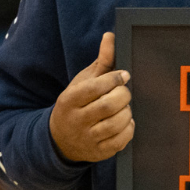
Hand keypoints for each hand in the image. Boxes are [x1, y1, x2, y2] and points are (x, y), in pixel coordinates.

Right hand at [50, 32, 133, 163]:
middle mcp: (76, 121)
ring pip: (116, 124)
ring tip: (123, 107)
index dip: (114, 79)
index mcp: (70, 100)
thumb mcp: (83, 82)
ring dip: (127, 112)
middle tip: (124, 92)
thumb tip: (110, 36)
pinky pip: (121, 141)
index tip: (124, 76)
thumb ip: (101, 61)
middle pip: (108, 106)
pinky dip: (128, 129)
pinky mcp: (98, 153)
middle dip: (123, 96)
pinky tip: (124, 122)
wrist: (61, 139)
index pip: (95, 88)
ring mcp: (87, 139)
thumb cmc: (76, 104)